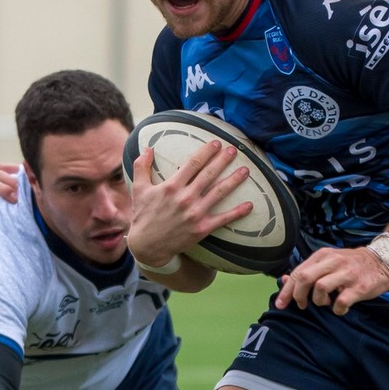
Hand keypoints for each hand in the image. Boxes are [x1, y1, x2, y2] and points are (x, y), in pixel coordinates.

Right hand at [127, 141, 252, 269]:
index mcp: (171, 186)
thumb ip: (142, 166)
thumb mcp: (138, 189)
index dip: (206, 151)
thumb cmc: (143, 216)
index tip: (216, 143)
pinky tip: (250, 205)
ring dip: (234, 180)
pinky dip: (237, 212)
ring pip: (219, 193)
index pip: (193, 163)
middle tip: (233, 150)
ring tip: (245, 170)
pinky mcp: (202, 228)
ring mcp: (195, 214)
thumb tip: (147, 147)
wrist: (147, 246)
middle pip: (209, 174)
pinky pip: (223, 219)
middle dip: (223, 160)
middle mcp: (185, 198)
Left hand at [275, 244, 388, 314]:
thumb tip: (285, 280)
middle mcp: (333, 262)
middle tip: (302, 305)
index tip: (281, 304)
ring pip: (320, 288)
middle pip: (305, 278)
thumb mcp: (328, 262)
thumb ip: (308, 270)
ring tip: (326, 303)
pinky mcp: (359, 287)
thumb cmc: (352, 265)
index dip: (287, 290)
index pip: (298, 272)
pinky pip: (340, 302)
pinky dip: (337, 309)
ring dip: (318, 301)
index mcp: (323, 255)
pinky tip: (340, 308)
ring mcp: (346, 274)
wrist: (384, 260)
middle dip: (298, 296)